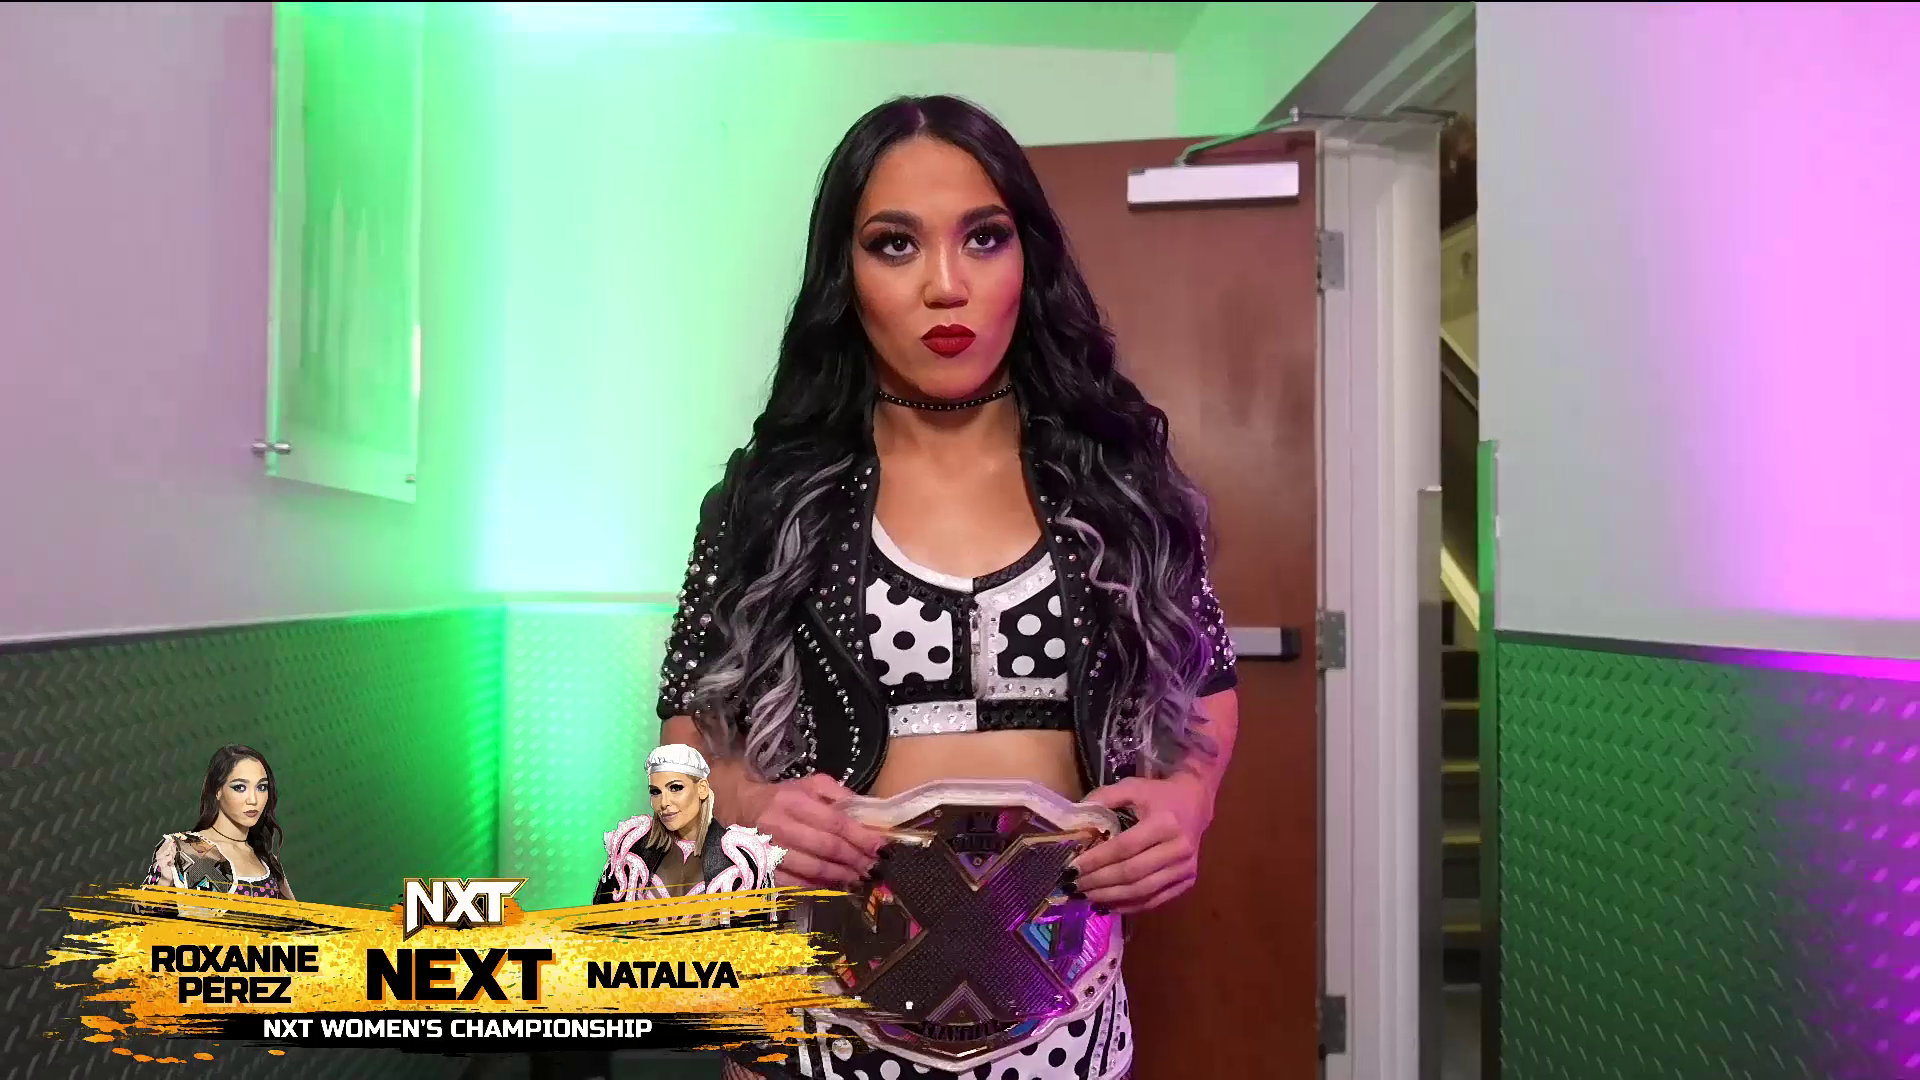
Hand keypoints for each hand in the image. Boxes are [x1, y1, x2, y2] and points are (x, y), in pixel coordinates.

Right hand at [743, 773, 886, 888]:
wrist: (741, 807)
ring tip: (857, 877)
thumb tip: (867, 814)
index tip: (880, 847)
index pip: (835, 822)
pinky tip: (833, 884)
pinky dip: (818, 886)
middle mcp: (780, 825)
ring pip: (812, 868)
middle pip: (826, 847)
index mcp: (795, 801)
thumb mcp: (810, 785)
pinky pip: (795, 883)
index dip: (860, 836)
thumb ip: (839, 795)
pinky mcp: (762, 869)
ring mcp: (769, 850)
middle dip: (854, 859)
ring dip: (840, 875)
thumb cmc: (783, 797)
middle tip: (872, 867)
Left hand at [1072, 775, 1214, 914]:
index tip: (1071, 868)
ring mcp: (1186, 868)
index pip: (1124, 848)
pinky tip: (1108, 904)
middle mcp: (1179, 848)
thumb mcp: (1131, 787)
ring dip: (1110, 897)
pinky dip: (1129, 906)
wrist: (1196, 802)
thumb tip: (1073, 822)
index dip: (1096, 861)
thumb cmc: (1159, 795)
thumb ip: (1103, 799)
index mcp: (1165, 823)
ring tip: (1086, 896)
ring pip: (1142, 891)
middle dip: (1099, 882)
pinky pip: (1155, 900)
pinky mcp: (1188, 881)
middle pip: (1132, 873)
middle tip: (1073, 886)